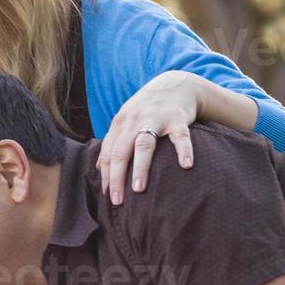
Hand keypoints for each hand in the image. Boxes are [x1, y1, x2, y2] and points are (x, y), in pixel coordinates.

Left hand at [96, 70, 197, 204]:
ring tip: (138, 189)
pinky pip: (180, 136)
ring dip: (140, 168)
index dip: (106, 175)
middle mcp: (134, 121)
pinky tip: (186, 166)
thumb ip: (113, 143)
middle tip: (117, 201)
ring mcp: (155, 119)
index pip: (107, 153)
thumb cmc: (147, 109)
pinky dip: (184, 150)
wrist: (177, 83)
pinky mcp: (177, 118)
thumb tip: (99, 169)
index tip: (107, 196)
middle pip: (120, 152)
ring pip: (144, 145)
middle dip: (117, 178)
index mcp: (119, 124)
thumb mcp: (126, 121)